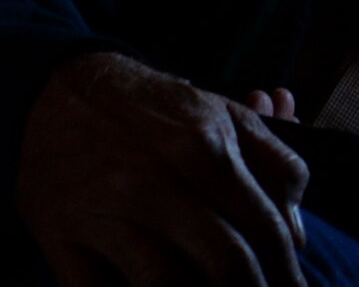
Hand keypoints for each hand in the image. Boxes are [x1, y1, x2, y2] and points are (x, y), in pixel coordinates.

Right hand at [16, 51, 310, 286]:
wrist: (64, 92)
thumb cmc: (158, 112)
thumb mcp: (225, 116)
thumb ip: (273, 166)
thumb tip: (297, 233)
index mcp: (205, 147)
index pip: (263, 226)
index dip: (287, 269)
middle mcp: (156, 181)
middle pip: (224, 262)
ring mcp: (105, 213)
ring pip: (164, 285)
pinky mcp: (62, 238)